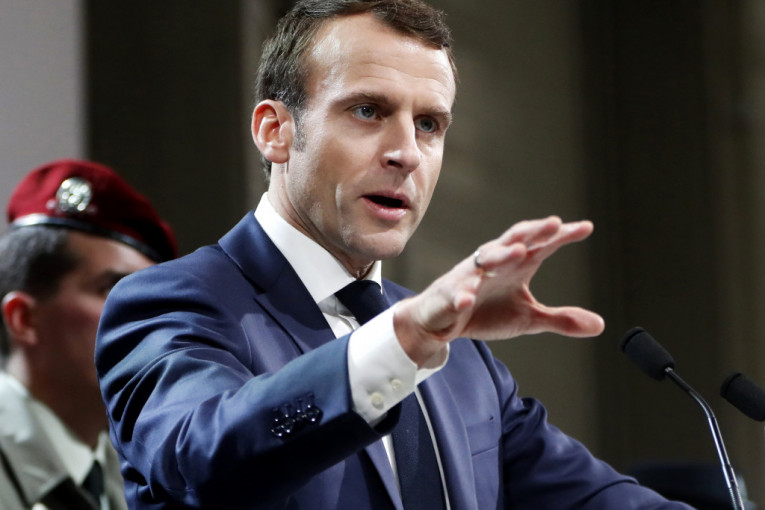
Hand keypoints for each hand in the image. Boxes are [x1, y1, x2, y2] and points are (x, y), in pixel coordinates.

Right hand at [394, 216, 604, 365]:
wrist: (439, 321)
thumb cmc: (484, 312)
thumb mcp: (528, 318)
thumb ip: (560, 319)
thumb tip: (600, 325)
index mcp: (515, 265)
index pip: (541, 245)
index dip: (561, 236)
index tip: (586, 228)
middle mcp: (493, 264)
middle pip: (514, 241)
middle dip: (533, 232)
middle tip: (553, 224)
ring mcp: (468, 278)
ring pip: (485, 262)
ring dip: (502, 255)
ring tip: (520, 251)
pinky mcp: (448, 297)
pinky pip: (454, 295)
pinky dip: (460, 296)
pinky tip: (467, 299)